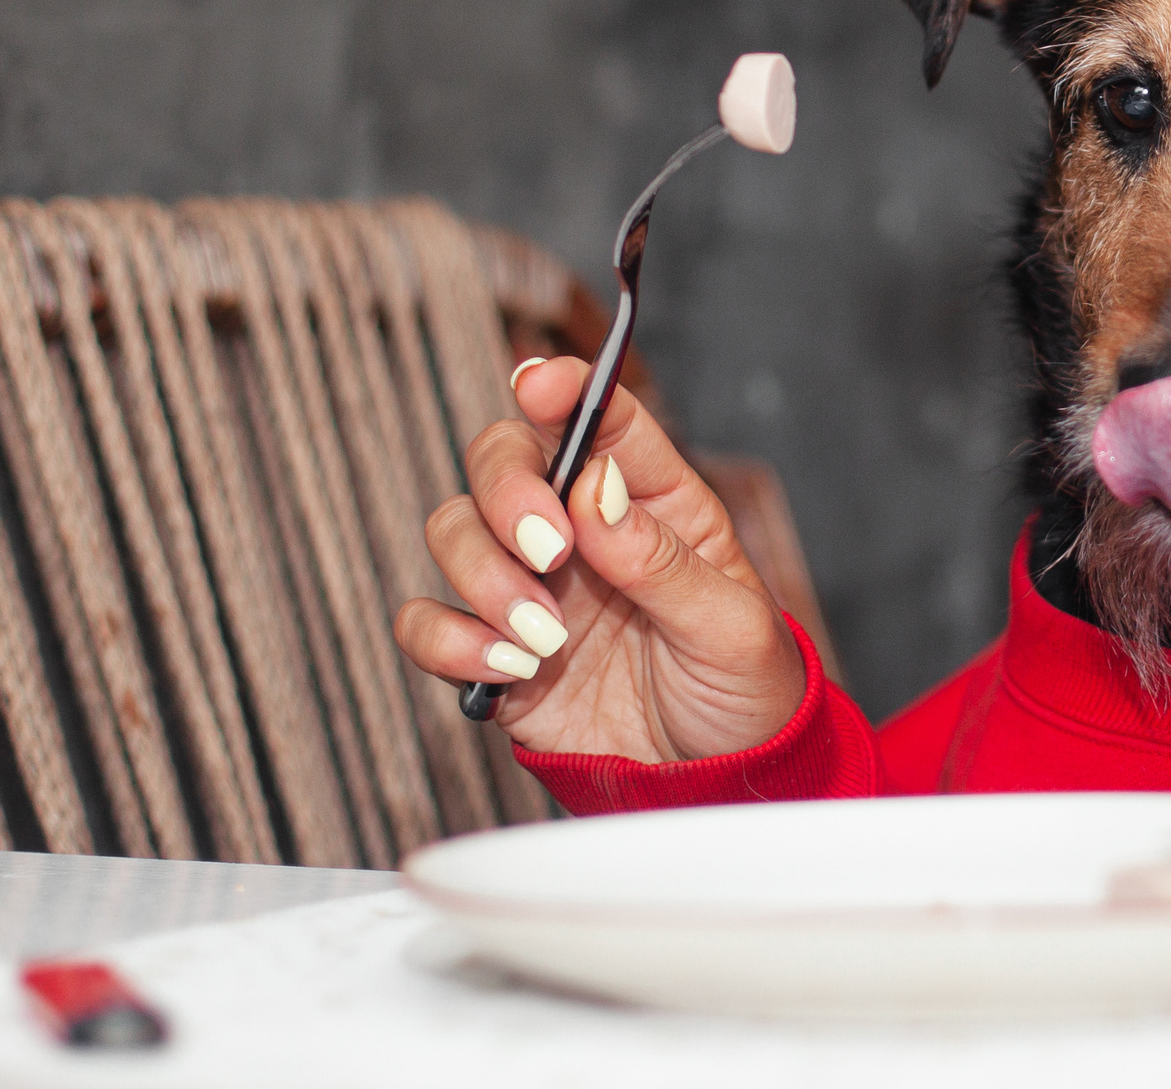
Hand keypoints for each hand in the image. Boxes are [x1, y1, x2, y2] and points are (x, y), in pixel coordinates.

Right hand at [391, 360, 805, 762]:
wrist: (714, 785)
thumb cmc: (744, 689)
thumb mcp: (731, 628)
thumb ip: (664, 561)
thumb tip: (595, 490)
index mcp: (653, 501)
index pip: (601, 419)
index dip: (564, 388)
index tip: (539, 385)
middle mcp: (581, 530)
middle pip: (504, 457)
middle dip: (508, 491)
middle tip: (548, 550)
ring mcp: (531, 587)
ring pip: (454, 529)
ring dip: (484, 575)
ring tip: (545, 639)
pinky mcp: (492, 651)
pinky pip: (426, 621)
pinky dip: (448, 639)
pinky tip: (507, 670)